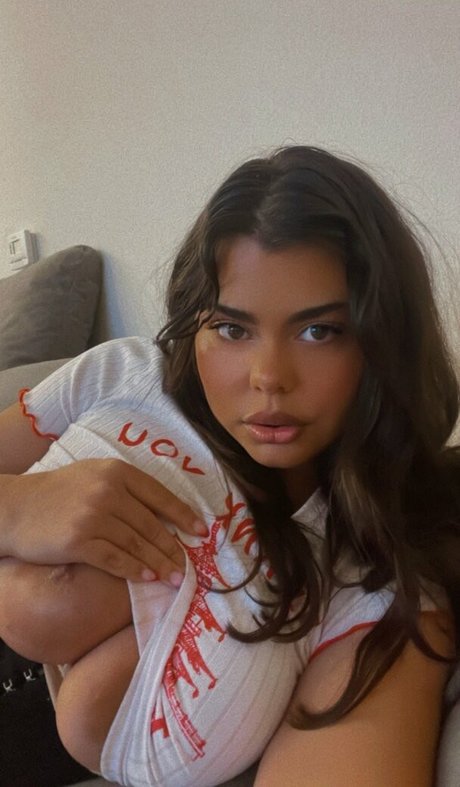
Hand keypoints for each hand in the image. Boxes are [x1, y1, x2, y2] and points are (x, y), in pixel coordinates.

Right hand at [2, 459, 206, 583]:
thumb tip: (162, 516)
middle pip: (150, 524)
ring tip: (174, 579)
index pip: (159, 495)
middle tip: (187, 567)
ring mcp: (93, 516)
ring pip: (136, 544)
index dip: (183, 515)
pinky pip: (115, 559)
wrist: (15, 508)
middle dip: (173, 548)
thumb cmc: (57, 493)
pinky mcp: (79, 540)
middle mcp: (108, 491)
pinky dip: (134, 570)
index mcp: (116, 472)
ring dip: (159, 564)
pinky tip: (147, 578)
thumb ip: (125, 490)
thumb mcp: (93, 477)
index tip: (201, 532)